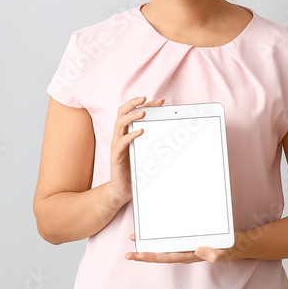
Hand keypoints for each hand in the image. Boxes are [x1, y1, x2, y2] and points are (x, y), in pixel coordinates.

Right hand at [106, 96, 164, 210]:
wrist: (122, 189)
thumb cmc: (134, 169)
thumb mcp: (145, 152)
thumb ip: (153, 141)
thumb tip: (171, 132)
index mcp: (126, 133)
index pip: (132, 112)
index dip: (145, 105)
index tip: (160, 101)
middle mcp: (119, 136)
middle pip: (122, 113)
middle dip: (134, 103)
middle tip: (145, 99)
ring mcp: (117, 146)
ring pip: (120, 124)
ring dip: (131, 116)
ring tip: (143, 113)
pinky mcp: (116, 156)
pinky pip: (121, 143)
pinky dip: (130, 135)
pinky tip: (140, 132)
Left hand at [124, 232, 235, 262]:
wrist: (243, 245)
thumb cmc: (234, 247)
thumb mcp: (227, 249)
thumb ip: (215, 252)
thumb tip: (198, 251)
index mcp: (192, 255)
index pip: (167, 257)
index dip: (151, 256)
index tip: (136, 254)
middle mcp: (188, 253)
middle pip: (162, 255)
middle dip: (144, 254)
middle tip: (127, 252)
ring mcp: (190, 248)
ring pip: (165, 249)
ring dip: (151, 246)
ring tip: (137, 242)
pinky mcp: (193, 242)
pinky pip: (173, 242)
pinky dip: (162, 239)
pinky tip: (157, 236)